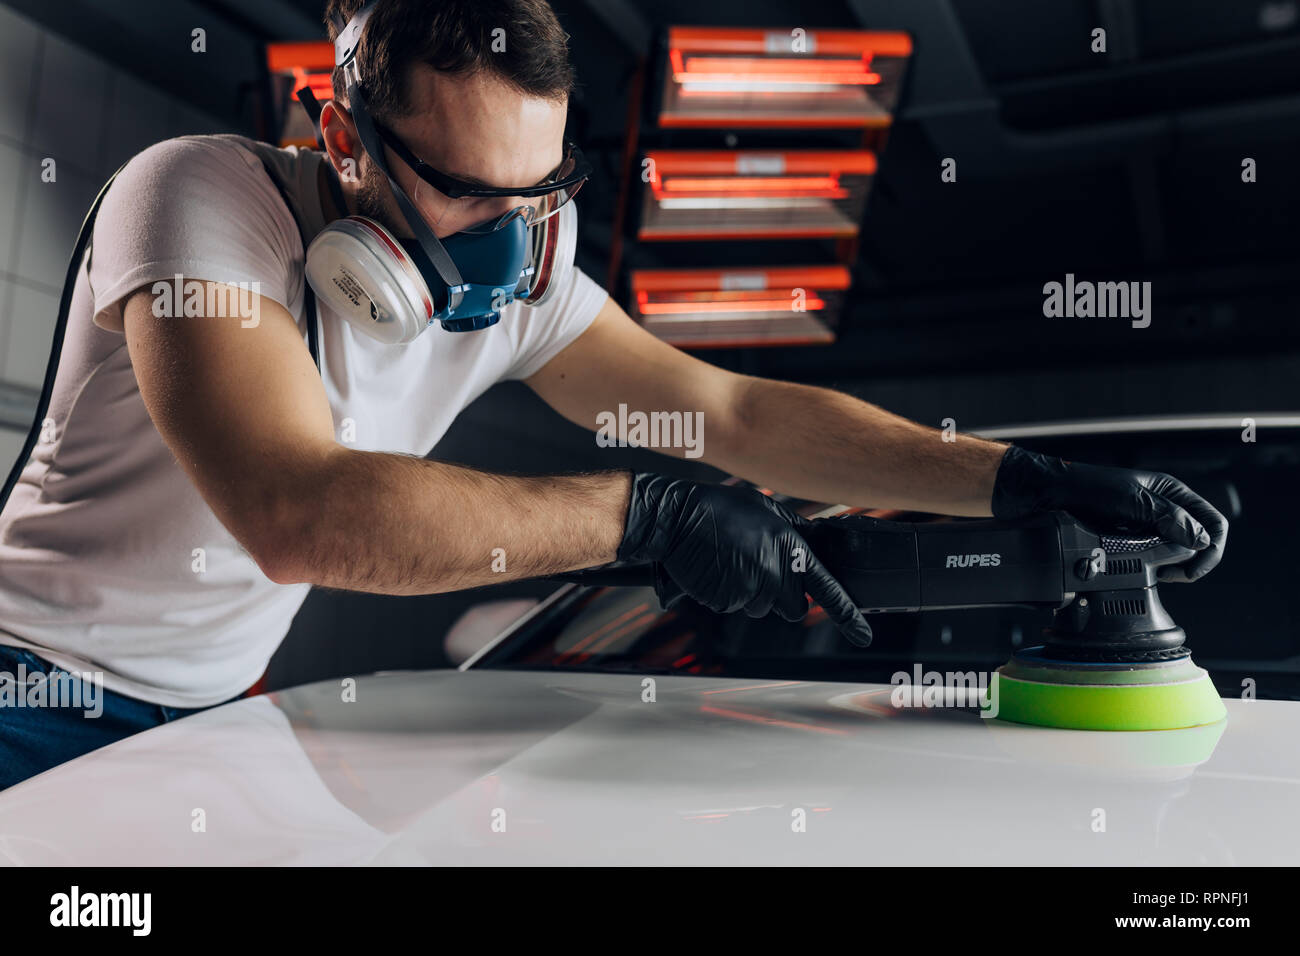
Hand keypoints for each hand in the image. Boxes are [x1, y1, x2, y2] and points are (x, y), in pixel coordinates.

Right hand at [618, 473, 873, 644]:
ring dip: (748, 592)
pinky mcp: (726, 600)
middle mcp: (775, 572)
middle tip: (756, 569)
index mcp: (790, 548)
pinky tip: (715, 570)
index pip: (827, 588)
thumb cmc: (719, 509)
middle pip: (792, 607)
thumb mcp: (766, 510)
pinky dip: (725, 594)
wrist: (676, 517)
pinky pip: (733, 606)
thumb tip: (811, 548)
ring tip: (728, 562)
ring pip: (759, 608)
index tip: (863, 635)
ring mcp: (750, 589)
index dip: (848, 615)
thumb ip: (792, 532)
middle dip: (779, 597)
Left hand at [991, 445, 1226, 581]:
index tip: (1192, 568)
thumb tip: (1199, 539)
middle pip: (1196, 542)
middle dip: (1189, 561)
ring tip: (1153, 572)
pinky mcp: (1127, 540)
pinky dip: (1148, 566)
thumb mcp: (1131, 499)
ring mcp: (1144, 526)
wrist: (1046, 495)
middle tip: (1169, 574)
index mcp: (1170, 492)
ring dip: (1168, 566)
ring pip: (1173, 554)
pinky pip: (1149, 558)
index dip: (1210, 548)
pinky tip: (1137, 569)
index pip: (1212, 522)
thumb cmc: (1084, 487)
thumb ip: (1167, 518)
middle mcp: (1162, 509)